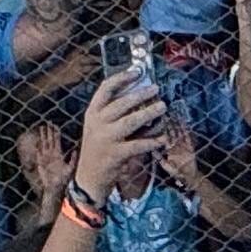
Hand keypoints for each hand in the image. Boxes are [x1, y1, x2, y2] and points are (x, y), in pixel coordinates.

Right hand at [70, 70, 165, 198]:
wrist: (88, 178)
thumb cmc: (98, 149)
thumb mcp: (98, 127)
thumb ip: (112, 113)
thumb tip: (138, 96)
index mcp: (92, 113)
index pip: (105, 89)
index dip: (121, 78)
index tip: (137, 72)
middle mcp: (97, 123)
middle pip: (121, 103)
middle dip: (140, 94)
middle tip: (156, 89)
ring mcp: (105, 139)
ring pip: (130, 122)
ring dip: (148, 113)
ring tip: (162, 107)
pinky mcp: (115, 155)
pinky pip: (137, 145)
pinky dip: (151, 141)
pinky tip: (162, 138)